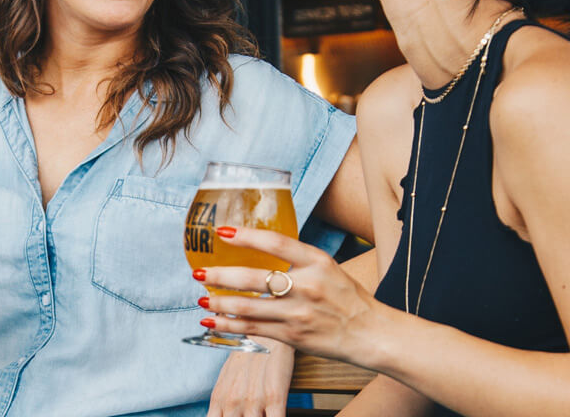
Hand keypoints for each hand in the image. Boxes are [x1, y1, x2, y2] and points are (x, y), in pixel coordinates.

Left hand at [196, 227, 388, 366]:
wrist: (370, 334)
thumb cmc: (348, 298)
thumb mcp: (328, 268)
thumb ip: (298, 260)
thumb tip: (261, 248)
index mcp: (317, 262)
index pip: (276, 243)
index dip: (245, 237)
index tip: (221, 232)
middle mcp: (307, 286)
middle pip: (254, 279)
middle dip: (220, 276)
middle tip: (198, 272)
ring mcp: (299, 313)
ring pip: (248, 308)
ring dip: (219, 303)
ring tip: (202, 299)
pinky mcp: (293, 336)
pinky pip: (254, 329)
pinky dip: (229, 326)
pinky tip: (213, 322)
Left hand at [207, 337, 293, 416]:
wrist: (267, 333)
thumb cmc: (248, 356)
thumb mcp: (228, 378)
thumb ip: (222, 402)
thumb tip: (223, 415)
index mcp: (219, 398)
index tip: (234, 416)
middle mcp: (232, 401)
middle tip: (249, 413)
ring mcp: (253, 401)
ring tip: (263, 411)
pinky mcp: (275, 398)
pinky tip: (276, 414)